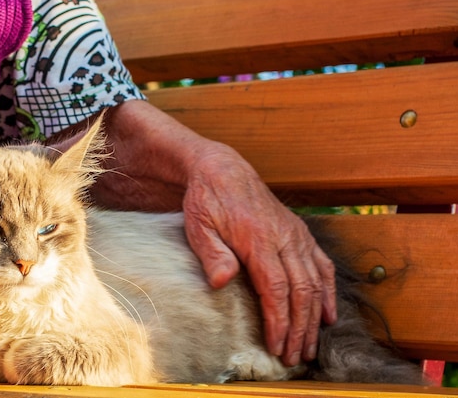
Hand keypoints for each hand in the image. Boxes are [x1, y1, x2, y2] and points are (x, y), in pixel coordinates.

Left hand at [182, 142, 336, 365]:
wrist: (223, 170)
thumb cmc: (207, 200)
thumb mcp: (199, 224)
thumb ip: (212, 253)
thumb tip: (223, 282)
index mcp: (258, 239)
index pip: (276, 289)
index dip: (279, 321)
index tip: (277, 346)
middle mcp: (283, 238)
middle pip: (301, 291)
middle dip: (299, 328)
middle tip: (294, 357)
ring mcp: (295, 234)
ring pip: (315, 282)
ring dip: (314, 317)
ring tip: (311, 346)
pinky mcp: (299, 232)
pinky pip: (321, 265)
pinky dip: (327, 291)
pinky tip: (328, 314)